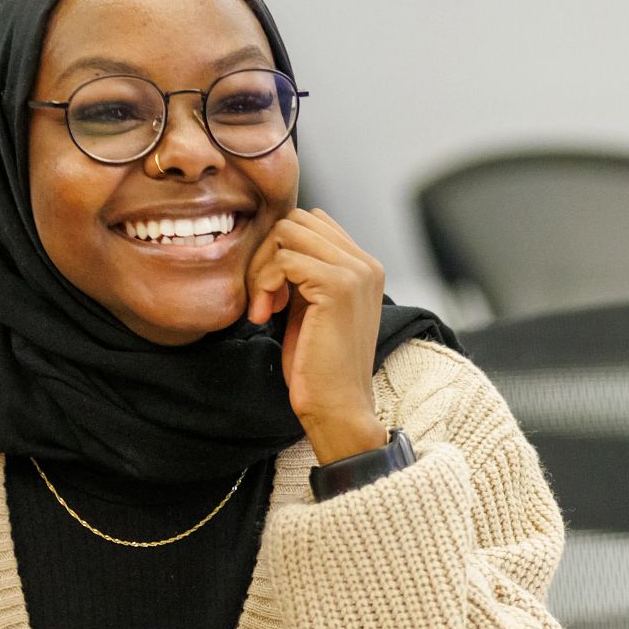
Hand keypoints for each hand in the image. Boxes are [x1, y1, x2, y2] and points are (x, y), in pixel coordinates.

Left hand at [246, 208, 388, 462]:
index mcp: (363, 267)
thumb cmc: (320, 368)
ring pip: (287, 232)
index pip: (311, 222)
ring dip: (264, 269)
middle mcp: (365, 263)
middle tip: (266, 299)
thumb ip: (304, 274)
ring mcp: (355, 271)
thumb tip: (275, 243)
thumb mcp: (312, 309)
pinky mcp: (337, 284)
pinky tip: (266, 315)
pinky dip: (265, 284)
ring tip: (266, 309)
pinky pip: (284, 258)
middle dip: (268, 254)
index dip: (281, 252)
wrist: (338, 408)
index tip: (276, 295)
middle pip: (296, 220)